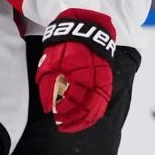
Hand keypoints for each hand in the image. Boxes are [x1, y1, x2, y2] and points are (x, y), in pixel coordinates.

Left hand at [36, 9, 116, 132]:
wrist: (82, 29)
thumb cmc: (62, 46)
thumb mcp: (50, 63)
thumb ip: (48, 86)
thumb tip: (48, 108)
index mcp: (79, 72)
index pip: (74, 99)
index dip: (65, 110)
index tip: (55, 114)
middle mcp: (94, 78)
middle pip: (88, 108)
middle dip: (74, 120)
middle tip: (61, 125)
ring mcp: (103, 79)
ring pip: (97, 108)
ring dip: (84, 120)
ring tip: (71, 126)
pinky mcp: (106, 80)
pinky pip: (103, 102)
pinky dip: (94, 113)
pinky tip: (84, 119)